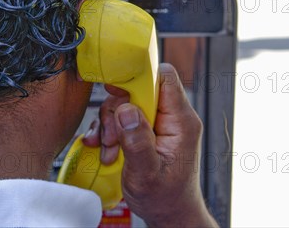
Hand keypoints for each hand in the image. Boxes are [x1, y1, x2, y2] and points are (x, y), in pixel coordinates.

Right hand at [82, 63, 217, 226]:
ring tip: (109, 150)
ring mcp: (160, 122)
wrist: (169, 213)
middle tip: (111, 138)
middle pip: (139, 90)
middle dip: (117, 112)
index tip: (115, 89)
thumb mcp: (147, 174)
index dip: (139, 76)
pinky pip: (124, 117)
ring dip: (111, 126)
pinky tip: (107, 149)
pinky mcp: (148, 129)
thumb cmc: (165, 198)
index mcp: (181, 121)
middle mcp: (172, 117)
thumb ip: (137, 141)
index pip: (164, 77)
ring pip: (127, 104)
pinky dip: (111, 132)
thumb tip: (127, 110)